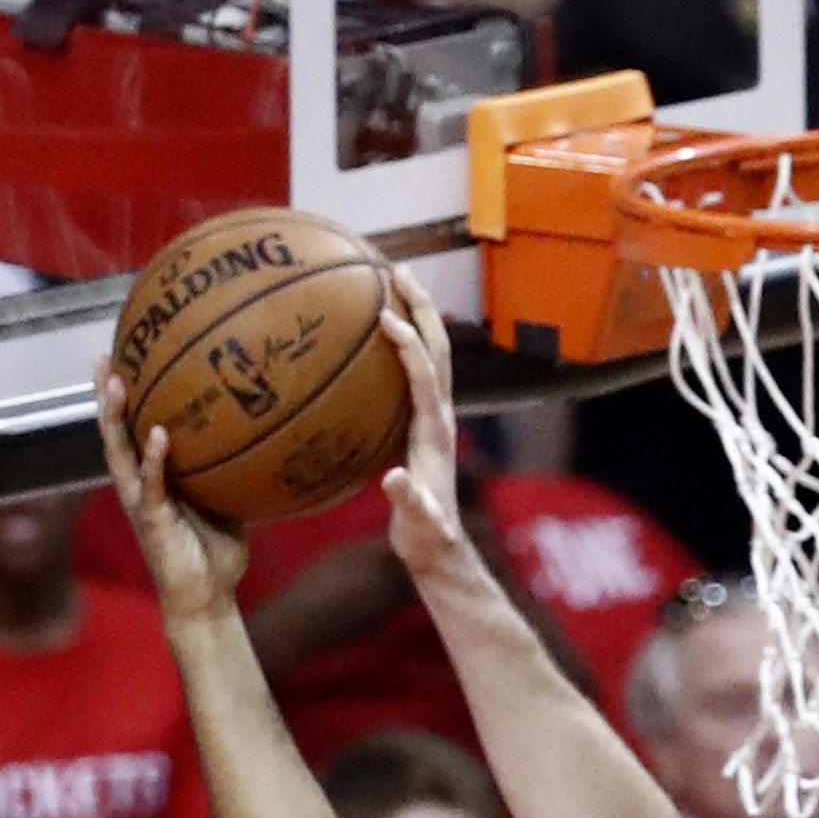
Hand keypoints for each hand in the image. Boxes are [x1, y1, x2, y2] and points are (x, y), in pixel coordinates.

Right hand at [92, 364, 248, 620]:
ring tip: (119, 382)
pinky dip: (154, 460)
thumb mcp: (228, 503)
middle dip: (107, 394)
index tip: (125, 355)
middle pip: (115, 431)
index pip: (132, 428)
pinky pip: (151, 486)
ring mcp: (141, 502)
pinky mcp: (152, 523)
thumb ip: (232, 472)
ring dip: (117, 417)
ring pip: (120, 452)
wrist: (209, 598)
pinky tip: (158, 435)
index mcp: (152, 478)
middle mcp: (138, 485)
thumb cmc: (216, 553)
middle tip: (105, 355)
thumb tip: (264, 439)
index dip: (125, 396)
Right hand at [377, 269, 468, 577]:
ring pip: (431, 355)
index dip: (408, 346)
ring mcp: (434, 419)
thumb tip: (394, 480)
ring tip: (393, 282)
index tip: (384, 317)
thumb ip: (407, 501)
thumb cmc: (425, 536)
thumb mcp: (416, 522)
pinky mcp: (423, 425)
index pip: (425, 376)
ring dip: (417, 316)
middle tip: (398, 269)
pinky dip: (402, 344)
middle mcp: (440, 417)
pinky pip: (414, 373)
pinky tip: (378, 332)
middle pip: (438, 349)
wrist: (438, 548)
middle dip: (421, 307)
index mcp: (435, 432)